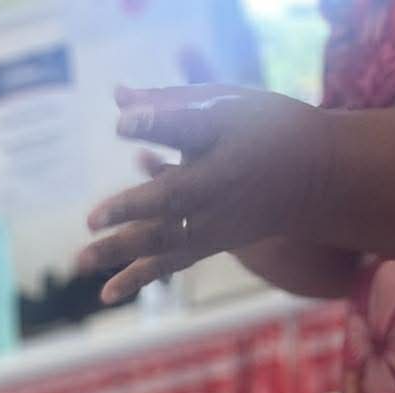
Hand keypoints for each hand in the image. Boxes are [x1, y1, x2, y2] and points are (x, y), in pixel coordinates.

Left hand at [78, 85, 327, 303]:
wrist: (313, 176)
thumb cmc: (264, 127)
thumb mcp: (227, 103)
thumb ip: (172, 101)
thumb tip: (118, 97)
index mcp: (228, 136)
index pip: (190, 128)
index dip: (158, 123)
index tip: (122, 122)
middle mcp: (220, 183)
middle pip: (174, 196)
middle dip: (133, 206)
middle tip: (92, 219)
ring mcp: (214, 220)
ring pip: (165, 237)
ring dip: (122, 250)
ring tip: (81, 260)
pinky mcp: (207, 243)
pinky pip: (170, 264)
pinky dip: (139, 277)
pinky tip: (106, 294)